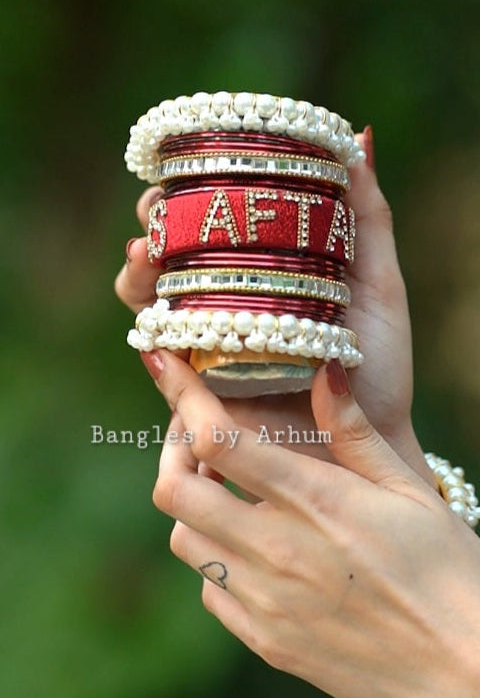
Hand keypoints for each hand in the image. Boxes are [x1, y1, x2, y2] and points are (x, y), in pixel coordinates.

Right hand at [115, 128, 430, 481]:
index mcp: (263, 279)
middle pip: (171, 257)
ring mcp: (208, 351)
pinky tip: (151, 312)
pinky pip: (158, 361)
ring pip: (150, 301)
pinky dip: (148, 334)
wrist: (371, 448)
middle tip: (156, 208)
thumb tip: (357, 139)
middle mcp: (227, 309)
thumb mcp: (378, 287)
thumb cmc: (379, 373)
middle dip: (154, 225)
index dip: (193, 194)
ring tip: (144, 251)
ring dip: (137, 272)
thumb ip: (367, 219)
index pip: (214, 227)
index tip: (193, 167)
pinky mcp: (197, 395)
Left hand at [144, 350, 479, 697]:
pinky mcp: (266, 639)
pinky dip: (214, 558)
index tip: (162, 363)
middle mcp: (276, 551)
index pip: (217, 438)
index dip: (180, 394)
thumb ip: (354, 430)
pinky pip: (211, 590)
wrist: (462, 672)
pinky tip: (250, 546)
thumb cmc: (447, 572)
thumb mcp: (407, 488)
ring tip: (228, 490)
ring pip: (184, 540)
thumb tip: (325, 370)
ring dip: (193, 505)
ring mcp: (265, 602)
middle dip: (172, 451)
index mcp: (313, 502)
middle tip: (197, 436)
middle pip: (174, 490)